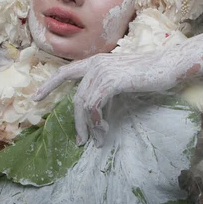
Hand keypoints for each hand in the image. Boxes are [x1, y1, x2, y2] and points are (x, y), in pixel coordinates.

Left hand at [33, 51, 181, 145]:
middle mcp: (95, 64)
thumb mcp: (122, 79)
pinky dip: (98, 122)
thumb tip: (95, 109)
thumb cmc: (149, 74)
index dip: (49, 85)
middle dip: (77, 122)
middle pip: (76, 98)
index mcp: (96, 62)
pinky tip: (105, 130)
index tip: (35, 98)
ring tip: (97, 140)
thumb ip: (106, 87)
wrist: (168, 65)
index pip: (65, 72)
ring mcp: (102, 72)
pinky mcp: (110, 81)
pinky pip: (95, 107)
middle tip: (81, 141)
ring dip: (90, 127)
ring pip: (84, 105)